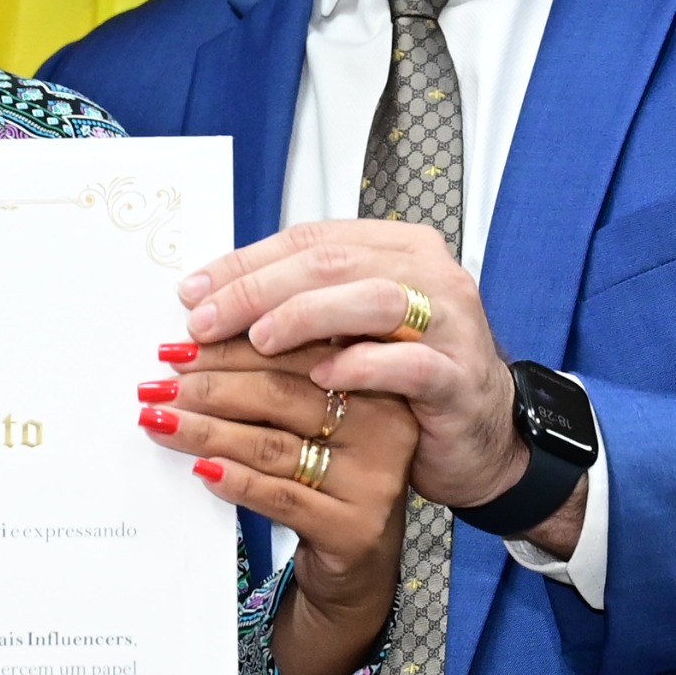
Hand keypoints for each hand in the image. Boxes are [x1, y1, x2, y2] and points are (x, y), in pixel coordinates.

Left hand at [138, 336, 414, 674]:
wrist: (358, 564)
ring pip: (273, 446)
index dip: (229, 349)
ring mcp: (373, 480)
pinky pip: (281, 498)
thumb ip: (274, 381)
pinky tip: (201, 471)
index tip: (178, 351)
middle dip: (209, 389)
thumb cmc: (326, 478)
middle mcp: (384, 427)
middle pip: (281, 395)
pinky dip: (235, 481)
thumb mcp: (313, 423)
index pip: (294, 352)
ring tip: (161, 423)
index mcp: (375, 382)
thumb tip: (193, 349)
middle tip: (156, 389)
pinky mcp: (354, 528)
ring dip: (206, 432)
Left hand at [180, 220, 541, 521]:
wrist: (480, 435)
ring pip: (372, 300)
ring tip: (258, 340)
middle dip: (259, 289)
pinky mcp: (458, 379)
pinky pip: (409, 365)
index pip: (311, 240)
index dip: (247, 262)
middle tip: (207, 322)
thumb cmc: (408, 379)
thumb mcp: (352, 329)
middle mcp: (429, 276)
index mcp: (399, 250)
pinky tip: (323, 377)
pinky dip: (362, 367)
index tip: (194, 292)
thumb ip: (303, 302)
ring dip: (306, 316)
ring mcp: (450, 325)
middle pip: (333, 263)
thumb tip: (212, 299)